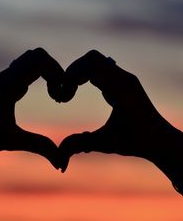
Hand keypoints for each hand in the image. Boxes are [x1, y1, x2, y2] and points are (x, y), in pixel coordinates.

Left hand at [0, 48, 63, 168]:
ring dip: (47, 71)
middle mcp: (6, 76)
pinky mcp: (3, 83)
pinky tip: (44, 95)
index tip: (58, 98)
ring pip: (31, 59)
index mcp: (8, 85)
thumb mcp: (12, 141)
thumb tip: (62, 164)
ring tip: (54, 94)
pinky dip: (40, 75)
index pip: (40, 61)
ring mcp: (4, 78)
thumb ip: (39, 146)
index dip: (57, 74)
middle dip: (55, 70)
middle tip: (58, 93)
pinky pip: (25, 68)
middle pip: (38, 54)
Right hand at [58, 50, 181, 186]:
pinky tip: (78, 89)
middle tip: (64, 93)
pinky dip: (85, 73)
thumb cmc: (135, 142)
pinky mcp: (123, 78)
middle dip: (72, 72)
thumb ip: (80, 146)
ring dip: (78, 72)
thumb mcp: (104, 144)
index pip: (91, 66)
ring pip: (94, 59)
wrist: (161, 140)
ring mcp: (125, 77)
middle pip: (91, 58)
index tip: (63, 99)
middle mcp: (125, 79)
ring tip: (69, 92)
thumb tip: (59, 162)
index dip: (70, 78)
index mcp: (121, 90)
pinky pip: (100, 65)